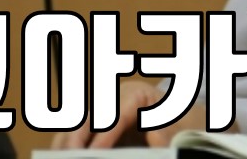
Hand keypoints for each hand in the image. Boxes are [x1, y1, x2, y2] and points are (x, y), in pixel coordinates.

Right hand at [51, 80, 207, 148]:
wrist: (185, 123)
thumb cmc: (184, 123)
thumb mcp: (183, 127)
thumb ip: (169, 134)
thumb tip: (154, 139)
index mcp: (137, 93)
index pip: (115, 113)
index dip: (103, 134)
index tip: (93, 153)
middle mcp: (115, 99)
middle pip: (88, 115)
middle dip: (74, 138)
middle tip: (66, 157)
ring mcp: (104, 113)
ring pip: (77, 124)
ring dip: (65, 143)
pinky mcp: (98, 129)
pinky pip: (79, 136)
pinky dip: (69, 147)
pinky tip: (61, 157)